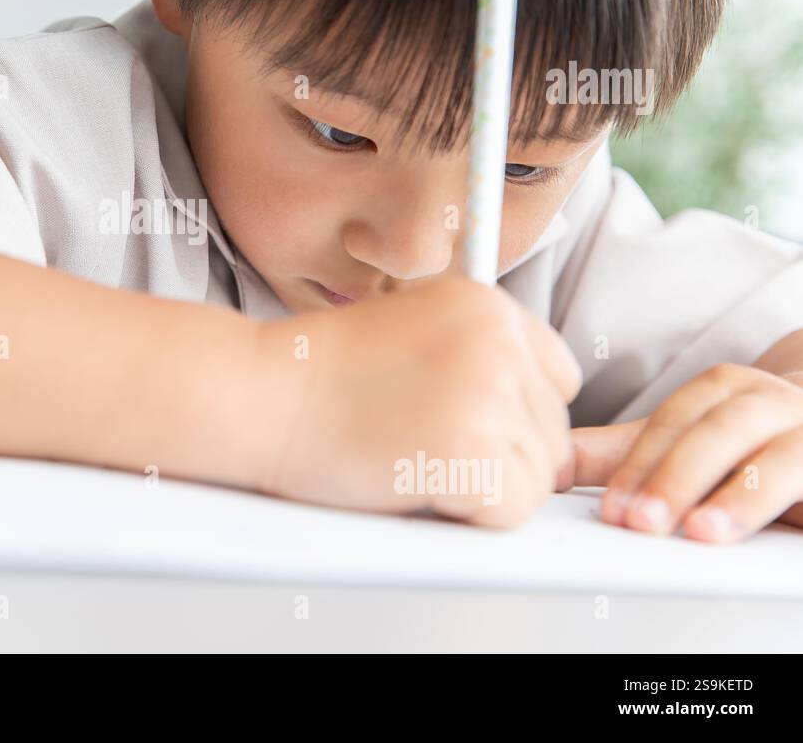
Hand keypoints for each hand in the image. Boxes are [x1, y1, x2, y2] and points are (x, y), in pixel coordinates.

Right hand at [255, 276, 580, 526]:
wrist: (261, 396)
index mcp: (486, 304)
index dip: (516, 412)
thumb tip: (532, 408)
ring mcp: (488, 396)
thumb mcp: (409, 325)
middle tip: (425, 444)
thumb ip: (474, 351)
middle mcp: (498, 342)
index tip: (463, 422)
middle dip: (501, 453)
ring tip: (415, 459)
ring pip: (540, 473)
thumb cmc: (316, 373)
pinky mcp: (472, 453)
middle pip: (553, 429)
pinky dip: (474, 515)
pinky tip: (420, 483)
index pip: (559, 377)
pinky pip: (516, 509)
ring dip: (486, 485)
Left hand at [558, 363, 802, 542]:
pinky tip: (781, 529)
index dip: (639, 466)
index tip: (612, 511)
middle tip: (641, 524)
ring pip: (778, 459)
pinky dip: (795, 506)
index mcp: (723, 390)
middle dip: (676, 479)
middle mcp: (770, 402)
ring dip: (740, 498)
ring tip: (703, 533)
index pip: (673, 422)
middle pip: (719, 433)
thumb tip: (547, 467)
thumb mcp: (681, 442)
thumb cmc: (747, 444)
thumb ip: (615, 454)